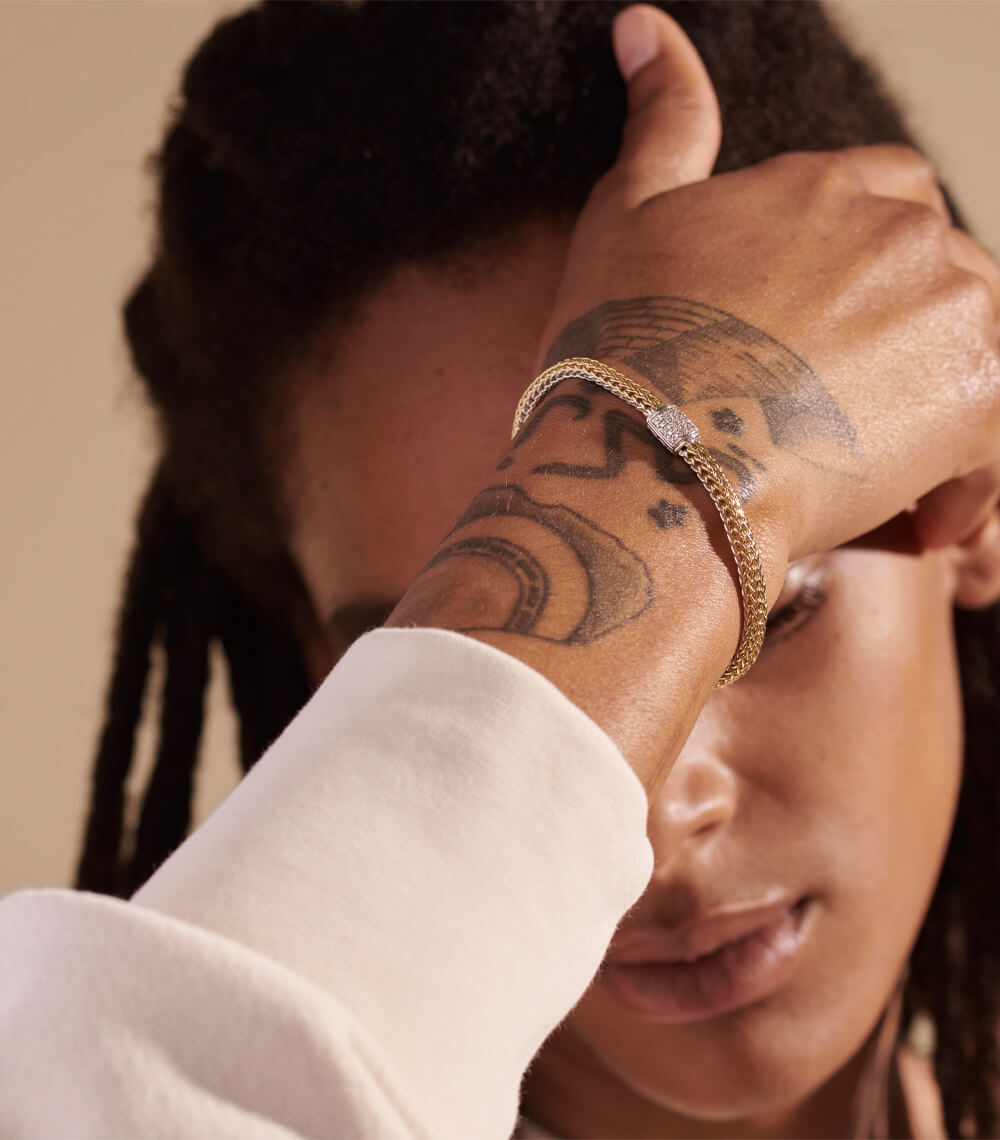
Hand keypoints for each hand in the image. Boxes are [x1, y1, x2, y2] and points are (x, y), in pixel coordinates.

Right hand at [535, 4, 999, 573]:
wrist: (650, 463)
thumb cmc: (622, 344)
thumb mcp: (629, 214)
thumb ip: (662, 118)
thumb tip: (644, 23)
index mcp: (833, 183)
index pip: (888, 200)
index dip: (856, 273)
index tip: (820, 337)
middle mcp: (909, 232)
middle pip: (939, 275)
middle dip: (899, 336)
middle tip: (836, 412)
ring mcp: (952, 312)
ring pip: (977, 348)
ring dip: (937, 401)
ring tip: (875, 466)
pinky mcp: (979, 400)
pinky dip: (970, 478)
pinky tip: (921, 513)